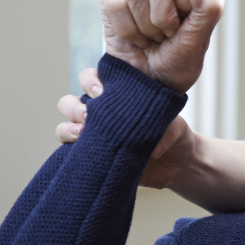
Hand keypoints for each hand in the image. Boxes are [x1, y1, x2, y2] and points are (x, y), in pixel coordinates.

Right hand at [55, 67, 196, 188]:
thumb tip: (154, 148)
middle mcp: (103, 114)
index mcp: (120, 97)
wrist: (178, 164)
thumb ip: (168, 132)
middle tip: (89, 114)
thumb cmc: (175, 135)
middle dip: (73, 106)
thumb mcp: (178, 128)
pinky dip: (68, 147)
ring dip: (67, 127)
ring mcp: (96, 135)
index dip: (91, 81)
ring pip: (66, 125)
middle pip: (71, 101)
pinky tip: (78, 148)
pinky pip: (69, 150)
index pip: (94, 80)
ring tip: (82, 132)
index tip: (101, 91)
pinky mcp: (94, 156)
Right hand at [101, 0, 224, 92]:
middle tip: (168, 34)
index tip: (186, 21)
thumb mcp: (200, 39)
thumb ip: (208, 6)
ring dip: (146, 28)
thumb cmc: (179, 61)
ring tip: (153, 37)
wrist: (149, 84)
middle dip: (164, 19)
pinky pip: (116, 5)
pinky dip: (128, 31)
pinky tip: (136, 38)